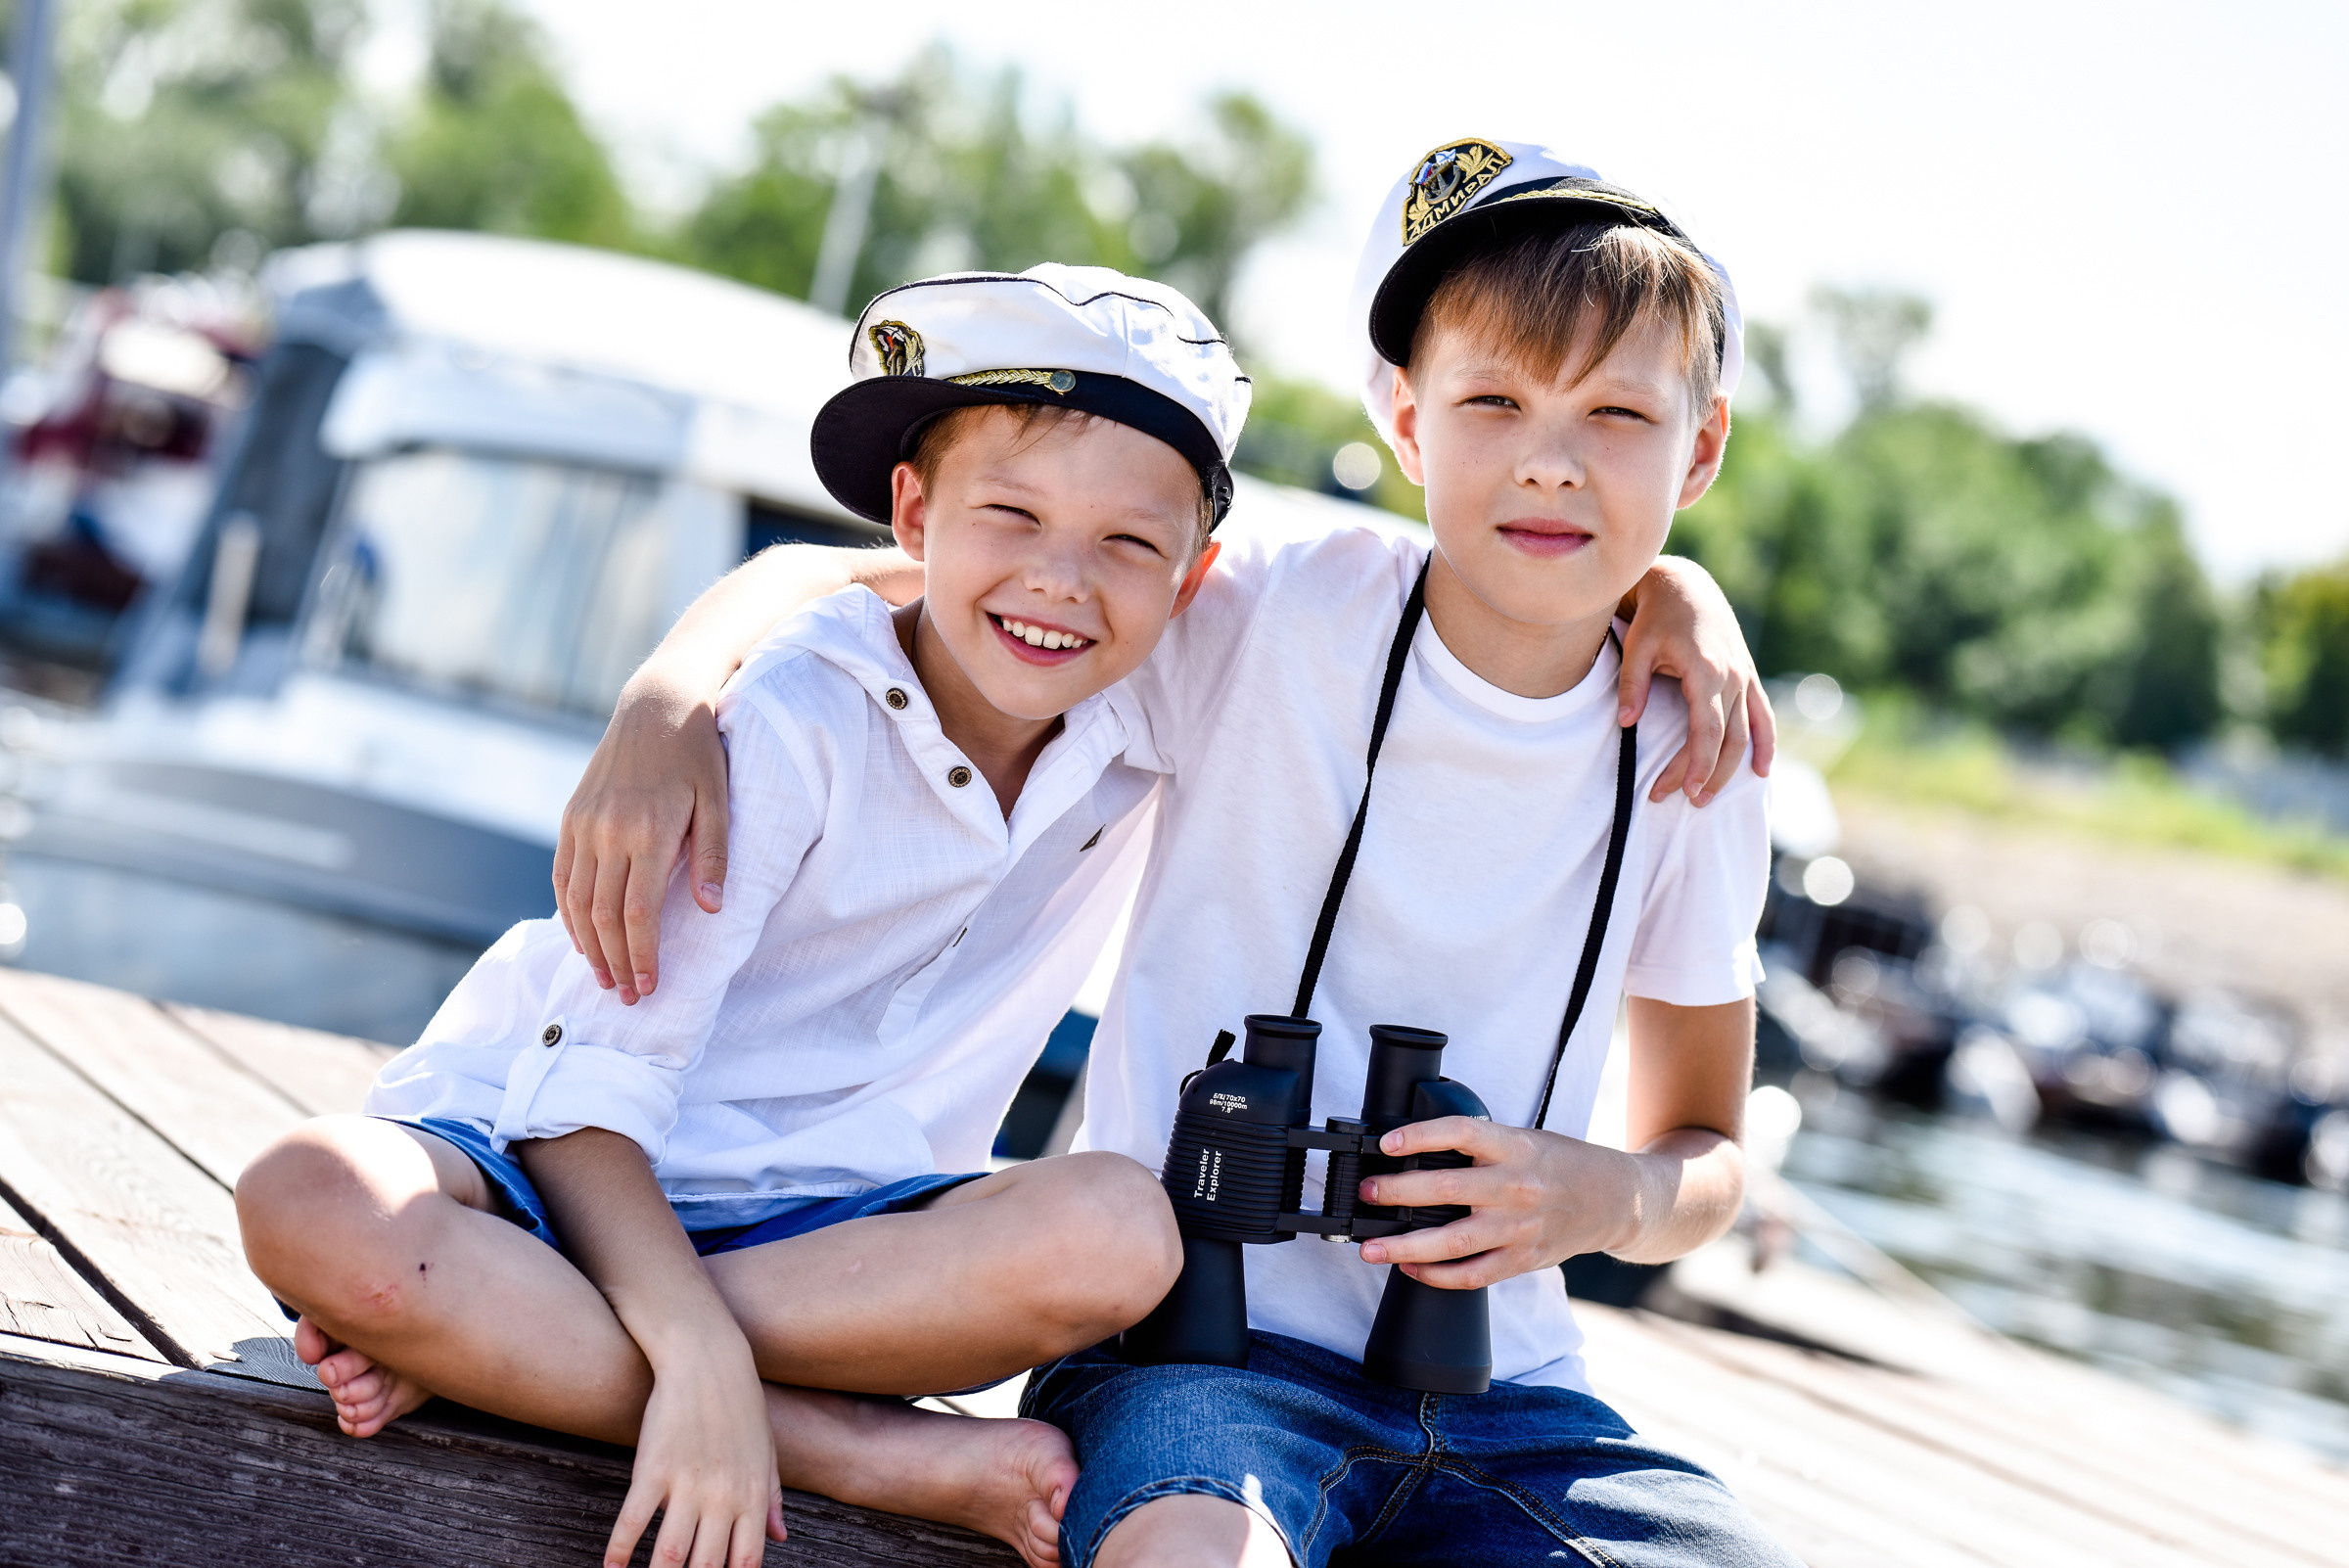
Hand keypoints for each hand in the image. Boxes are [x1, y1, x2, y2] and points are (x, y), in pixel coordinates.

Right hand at [553, 672, 730, 1003]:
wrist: (657, 704)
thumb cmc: (698, 754)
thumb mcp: (718, 800)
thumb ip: (712, 856)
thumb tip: (709, 910)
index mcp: (648, 831)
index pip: (638, 913)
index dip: (642, 956)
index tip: (651, 987)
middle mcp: (608, 831)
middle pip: (603, 917)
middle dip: (616, 963)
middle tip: (628, 997)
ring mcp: (583, 824)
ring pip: (575, 902)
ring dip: (588, 947)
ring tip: (604, 978)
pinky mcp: (571, 818)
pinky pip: (561, 876)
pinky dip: (568, 914)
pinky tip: (582, 938)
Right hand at [606, 1344, 786, 1567]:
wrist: (709, 1360)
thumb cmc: (741, 1407)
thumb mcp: (766, 1452)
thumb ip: (772, 1498)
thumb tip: (781, 1538)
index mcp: (753, 1495)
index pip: (747, 1561)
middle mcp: (723, 1496)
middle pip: (707, 1566)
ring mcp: (687, 1484)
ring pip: (669, 1554)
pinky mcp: (652, 1469)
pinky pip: (633, 1521)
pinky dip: (619, 1551)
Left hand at [1353, 1117, 1638, 1289]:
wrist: (1614, 1200)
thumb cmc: (1561, 1164)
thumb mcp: (1524, 1139)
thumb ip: (1481, 1145)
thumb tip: (1418, 1152)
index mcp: (1515, 1147)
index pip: (1461, 1134)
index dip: (1420, 1136)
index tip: (1387, 1144)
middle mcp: (1516, 1187)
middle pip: (1446, 1191)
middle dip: (1397, 1193)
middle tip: (1366, 1193)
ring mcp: (1519, 1228)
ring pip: (1452, 1243)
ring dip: (1405, 1246)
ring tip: (1371, 1247)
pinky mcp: (1522, 1260)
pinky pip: (1472, 1275)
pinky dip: (1438, 1275)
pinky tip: (1412, 1268)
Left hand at [1617, 556, 1775, 805]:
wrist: (1685, 587)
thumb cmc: (1656, 618)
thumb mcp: (1636, 647)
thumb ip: (1632, 686)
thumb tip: (1626, 723)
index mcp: (1706, 670)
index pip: (1708, 730)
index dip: (1699, 764)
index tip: (1684, 790)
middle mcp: (1732, 676)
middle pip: (1728, 739)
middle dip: (1709, 775)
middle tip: (1684, 800)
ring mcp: (1744, 676)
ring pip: (1747, 734)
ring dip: (1732, 769)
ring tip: (1708, 796)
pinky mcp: (1747, 676)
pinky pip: (1762, 716)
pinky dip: (1765, 744)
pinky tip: (1761, 771)